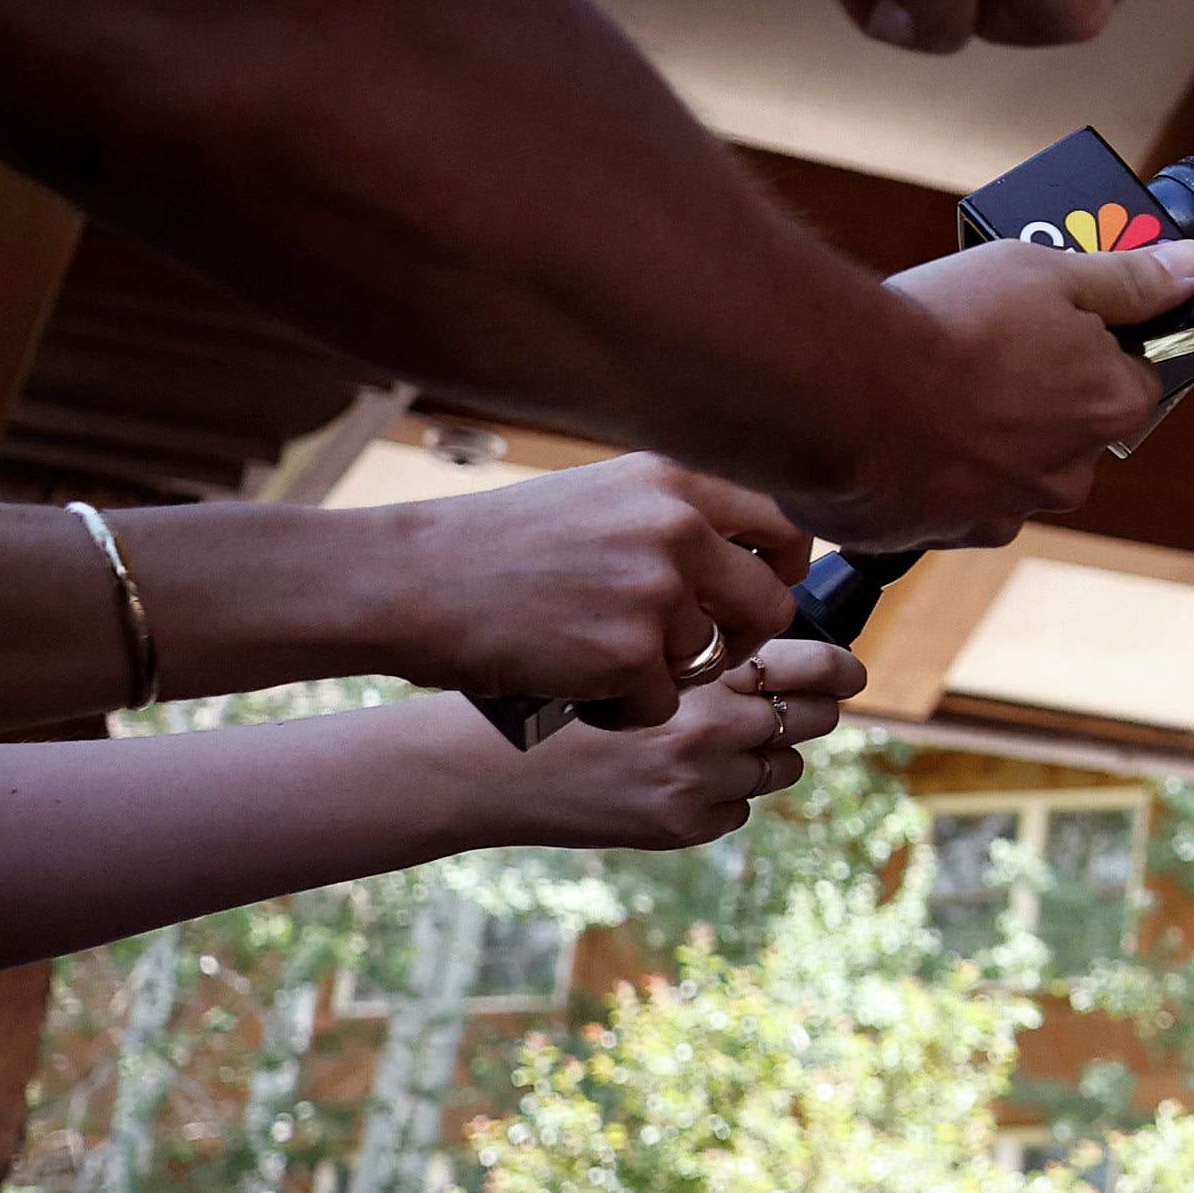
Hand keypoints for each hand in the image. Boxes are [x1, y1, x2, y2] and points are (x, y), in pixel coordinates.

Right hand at [378, 456, 804, 724]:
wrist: (409, 581)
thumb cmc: (495, 546)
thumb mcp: (599, 500)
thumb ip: (674, 519)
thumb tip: (752, 556)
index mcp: (672, 481)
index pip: (784, 524)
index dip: (783, 569)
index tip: (767, 591)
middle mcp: (676, 528)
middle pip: (769, 604)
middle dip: (744, 639)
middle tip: (706, 653)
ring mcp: (655, 592)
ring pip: (712, 661)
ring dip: (668, 676)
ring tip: (604, 663)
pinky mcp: (630, 655)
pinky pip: (666, 704)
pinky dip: (629, 711)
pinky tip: (579, 690)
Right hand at [483, 638, 859, 848]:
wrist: (482, 766)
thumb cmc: (552, 697)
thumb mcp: (630, 654)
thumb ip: (702, 656)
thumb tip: (783, 658)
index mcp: (698, 669)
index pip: (810, 664)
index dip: (837, 667)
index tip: (848, 669)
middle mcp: (711, 725)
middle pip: (813, 718)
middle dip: (809, 710)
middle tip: (789, 704)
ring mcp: (701, 782)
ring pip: (781, 767)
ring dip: (762, 755)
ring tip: (704, 743)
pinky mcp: (685, 826)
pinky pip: (739, 809)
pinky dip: (721, 796)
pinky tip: (667, 779)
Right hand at [804, 236, 1193, 545]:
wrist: (838, 389)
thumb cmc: (946, 326)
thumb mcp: (1047, 271)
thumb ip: (1127, 279)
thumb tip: (1193, 269)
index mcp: (1110, 408)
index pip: (1131, 377)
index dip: (1090, 345)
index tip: (1045, 325)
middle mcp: (1070, 472)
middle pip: (1069, 427)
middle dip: (1033, 392)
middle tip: (978, 346)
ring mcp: (1008, 509)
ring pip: (1007, 466)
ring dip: (979, 434)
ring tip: (928, 385)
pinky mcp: (945, 533)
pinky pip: (951, 498)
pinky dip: (931, 469)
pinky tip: (900, 428)